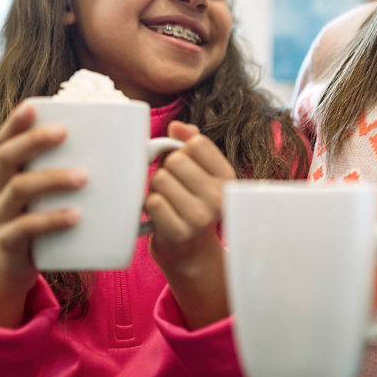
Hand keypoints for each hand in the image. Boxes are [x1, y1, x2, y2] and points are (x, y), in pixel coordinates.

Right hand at [0, 101, 85, 326]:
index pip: (5, 139)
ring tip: (83, 176)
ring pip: (19, 189)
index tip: (34, 105)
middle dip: (34, 141)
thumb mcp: (45, 193)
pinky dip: (51, 220)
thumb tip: (136, 151)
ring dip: (51, 179)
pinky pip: (26, 228)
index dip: (16, 121)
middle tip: (64, 133)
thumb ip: (71, 169)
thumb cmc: (39, 218)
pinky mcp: (8, 242)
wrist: (10, 270)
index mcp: (5, 171)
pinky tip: (75, 216)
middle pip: (7, 156)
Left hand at [144, 121, 235, 327]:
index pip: (197, 143)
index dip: (182, 150)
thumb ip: (190, 144)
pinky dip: (149, 206)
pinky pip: (152, 202)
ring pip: (160, 179)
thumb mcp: (199, 172)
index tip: (185, 167)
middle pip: (175, 160)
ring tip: (166, 201)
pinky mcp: (179, 232)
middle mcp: (219, 196)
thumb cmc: (191, 202)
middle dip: (166, 171)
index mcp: (227, 178)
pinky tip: (159, 214)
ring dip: (155, 189)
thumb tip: (177, 126)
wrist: (189, 250)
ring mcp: (200, 216)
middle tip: (172, 188)